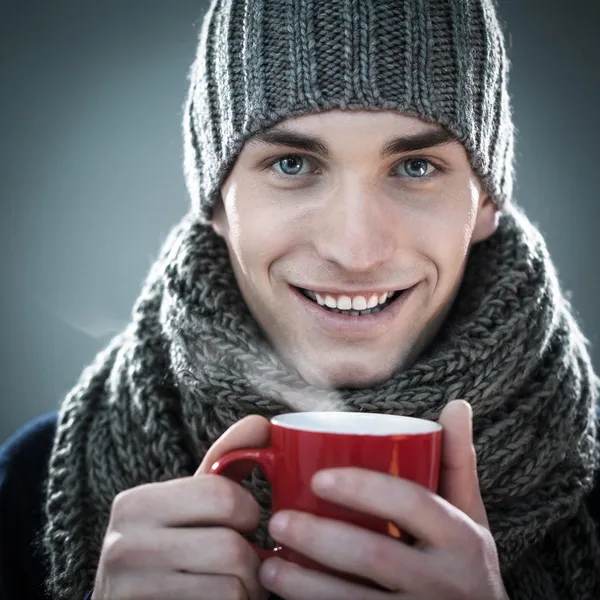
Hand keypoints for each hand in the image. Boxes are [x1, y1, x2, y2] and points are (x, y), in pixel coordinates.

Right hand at [92, 415, 269, 599]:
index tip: (242, 522)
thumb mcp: (189, 500)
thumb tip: (261, 423)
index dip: (248, 512)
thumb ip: (224, 459)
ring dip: (247, 589)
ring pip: (232, 586)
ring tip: (235, 584)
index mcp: (136, 504)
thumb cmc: (170, 546)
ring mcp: (131, 591)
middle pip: (231, 547)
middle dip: (252, 557)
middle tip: (247, 560)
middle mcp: (124, 546)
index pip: (222, 496)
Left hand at [258, 401, 508, 599]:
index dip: (364, 487)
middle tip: (277, 521)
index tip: (317, 477)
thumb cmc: (463, 563)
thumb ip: (458, 462)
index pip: (413, 503)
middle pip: (375, 556)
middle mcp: (448, 583)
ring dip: (305, 586)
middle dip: (319, 539)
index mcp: (462, 539)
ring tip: (268, 567)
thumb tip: (457, 403)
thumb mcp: (469, 516)